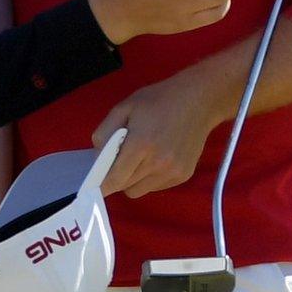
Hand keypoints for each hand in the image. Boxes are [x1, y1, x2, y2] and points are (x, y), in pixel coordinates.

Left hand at [91, 64, 237, 197]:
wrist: (198, 101)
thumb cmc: (157, 101)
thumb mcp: (123, 108)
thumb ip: (105, 133)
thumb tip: (97, 157)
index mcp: (140, 145)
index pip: (114, 179)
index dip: (101, 183)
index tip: (94, 183)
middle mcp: (158, 163)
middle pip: (125, 187)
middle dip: (116, 177)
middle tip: (118, 160)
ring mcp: (173, 172)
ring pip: (140, 190)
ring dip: (133, 180)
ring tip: (139, 158)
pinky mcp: (183, 176)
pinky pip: (156, 187)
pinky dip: (149, 178)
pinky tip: (155, 158)